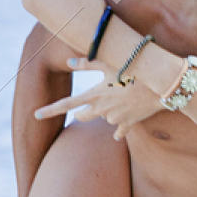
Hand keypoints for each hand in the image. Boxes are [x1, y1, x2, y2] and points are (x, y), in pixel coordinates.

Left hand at [34, 57, 162, 138]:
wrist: (161, 86)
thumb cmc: (134, 68)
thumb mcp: (109, 62)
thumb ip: (86, 63)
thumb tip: (68, 62)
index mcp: (95, 95)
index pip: (67, 104)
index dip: (50, 110)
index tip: (35, 114)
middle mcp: (102, 110)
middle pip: (83, 116)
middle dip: (80, 114)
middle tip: (78, 112)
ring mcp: (115, 119)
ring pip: (103, 118)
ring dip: (105, 111)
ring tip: (119, 98)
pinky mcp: (129, 124)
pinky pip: (119, 131)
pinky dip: (118, 130)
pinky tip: (117, 134)